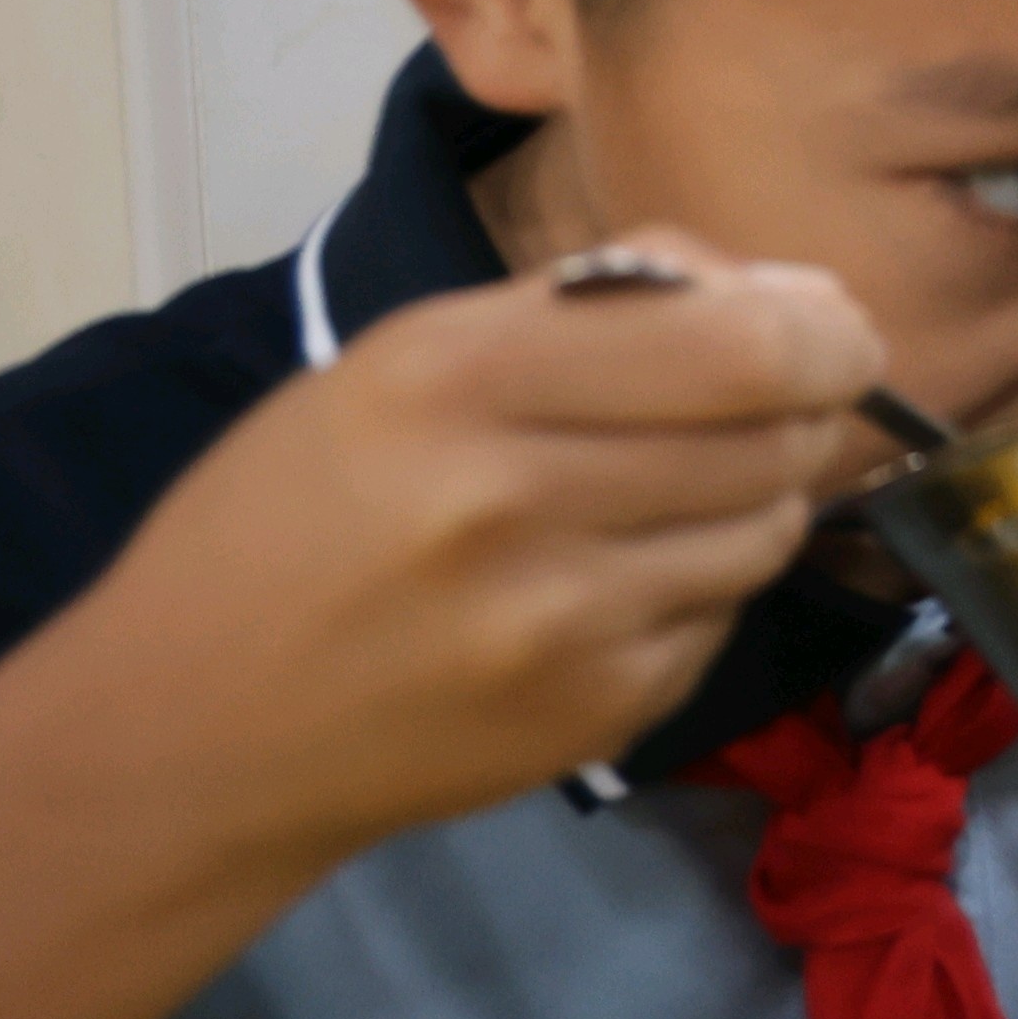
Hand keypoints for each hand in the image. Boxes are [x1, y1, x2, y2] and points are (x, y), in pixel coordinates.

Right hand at [70, 229, 878, 875]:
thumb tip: (784, 289)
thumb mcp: (401, 363)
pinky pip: (723, 614)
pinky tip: (616, 581)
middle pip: (779, 432)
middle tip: (777, 401)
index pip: (742, 342)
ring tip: (675, 489)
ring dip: (757, 496)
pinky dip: (701, 584)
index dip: (823, 329)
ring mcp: (562, 623)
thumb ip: (588, 306)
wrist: (186, 730)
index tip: (831, 326)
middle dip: (805, 406)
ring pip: (770, 526)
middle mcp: (512, 500)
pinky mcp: (597, 713)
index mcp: (455, 378)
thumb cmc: (293, 516)